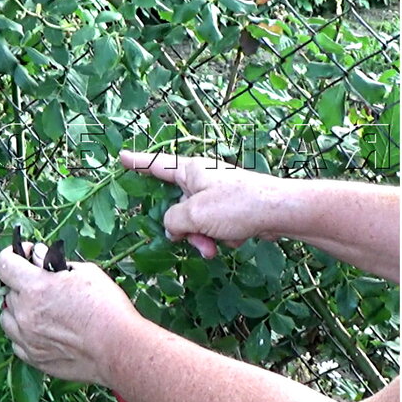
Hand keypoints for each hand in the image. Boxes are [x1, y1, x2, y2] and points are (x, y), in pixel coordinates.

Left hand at [0, 243, 140, 385]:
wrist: (117, 348)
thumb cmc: (107, 307)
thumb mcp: (87, 272)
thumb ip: (55, 262)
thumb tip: (38, 256)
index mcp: (35, 287)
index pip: (4, 263)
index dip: (13, 254)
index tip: (26, 255)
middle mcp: (24, 313)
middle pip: (9, 291)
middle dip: (24, 283)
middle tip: (47, 285)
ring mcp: (26, 338)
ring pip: (8, 317)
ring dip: (19, 309)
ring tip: (43, 309)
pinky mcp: (32, 358)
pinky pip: (17, 341)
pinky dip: (25, 332)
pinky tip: (45, 330)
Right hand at [120, 151, 290, 257]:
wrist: (279, 211)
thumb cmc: (236, 205)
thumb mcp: (195, 214)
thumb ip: (173, 221)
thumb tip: (173, 228)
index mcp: (192, 171)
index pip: (157, 165)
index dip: (138, 163)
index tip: (122, 157)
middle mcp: (205, 178)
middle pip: (179, 206)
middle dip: (186, 229)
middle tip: (198, 241)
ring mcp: (220, 194)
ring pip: (198, 221)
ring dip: (206, 237)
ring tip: (219, 245)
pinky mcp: (234, 208)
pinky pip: (217, 226)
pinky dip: (223, 236)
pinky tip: (238, 237)